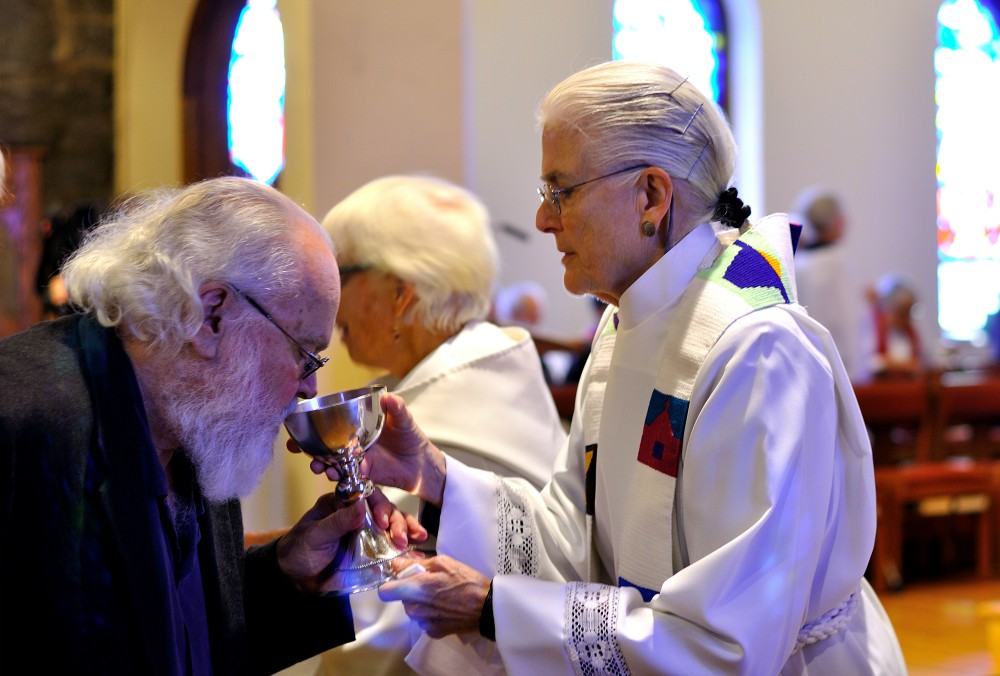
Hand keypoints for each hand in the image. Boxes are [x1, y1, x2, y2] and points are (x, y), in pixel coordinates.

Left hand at [276, 488, 426, 592]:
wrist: (296, 579)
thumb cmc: (299, 551)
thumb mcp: (316, 534)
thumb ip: (338, 521)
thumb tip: (362, 505)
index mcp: (342, 503)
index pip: (367, 494)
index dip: (379, 505)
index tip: (384, 521)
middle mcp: (357, 514)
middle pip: (384, 509)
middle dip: (397, 520)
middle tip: (402, 536)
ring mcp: (366, 532)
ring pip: (392, 525)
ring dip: (407, 530)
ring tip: (418, 538)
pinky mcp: (372, 551)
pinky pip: (391, 547)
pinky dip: (406, 549)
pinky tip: (418, 552)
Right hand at [288, 393, 447, 505]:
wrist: (420, 462)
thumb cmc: (410, 436)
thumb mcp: (404, 419)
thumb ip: (396, 408)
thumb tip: (389, 397)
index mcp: (357, 425)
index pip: (331, 422)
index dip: (312, 424)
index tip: (297, 427)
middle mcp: (352, 441)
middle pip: (325, 444)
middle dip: (309, 448)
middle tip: (299, 449)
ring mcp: (356, 458)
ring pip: (332, 461)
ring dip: (322, 464)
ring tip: (318, 467)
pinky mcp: (362, 474)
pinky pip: (346, 475)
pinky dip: (339, 476)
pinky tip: (335, 476)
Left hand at [378, 554, 490, 638]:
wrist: (487, 608)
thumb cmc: (466, 581)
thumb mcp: (444, 563)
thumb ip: (416, 564)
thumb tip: (396, 565)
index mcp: (416, 589)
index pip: (384, 592)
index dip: (392, 583)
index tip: (403, 578)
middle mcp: (415, 609)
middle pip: (401, 598)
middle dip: (412, 590)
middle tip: (432, 583)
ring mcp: (423, 623)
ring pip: (413, 609)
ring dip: (422, 602)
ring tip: (442, 595)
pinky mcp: (432, 632)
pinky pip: (424, 620)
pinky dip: (431, 614)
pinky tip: (446, 608)